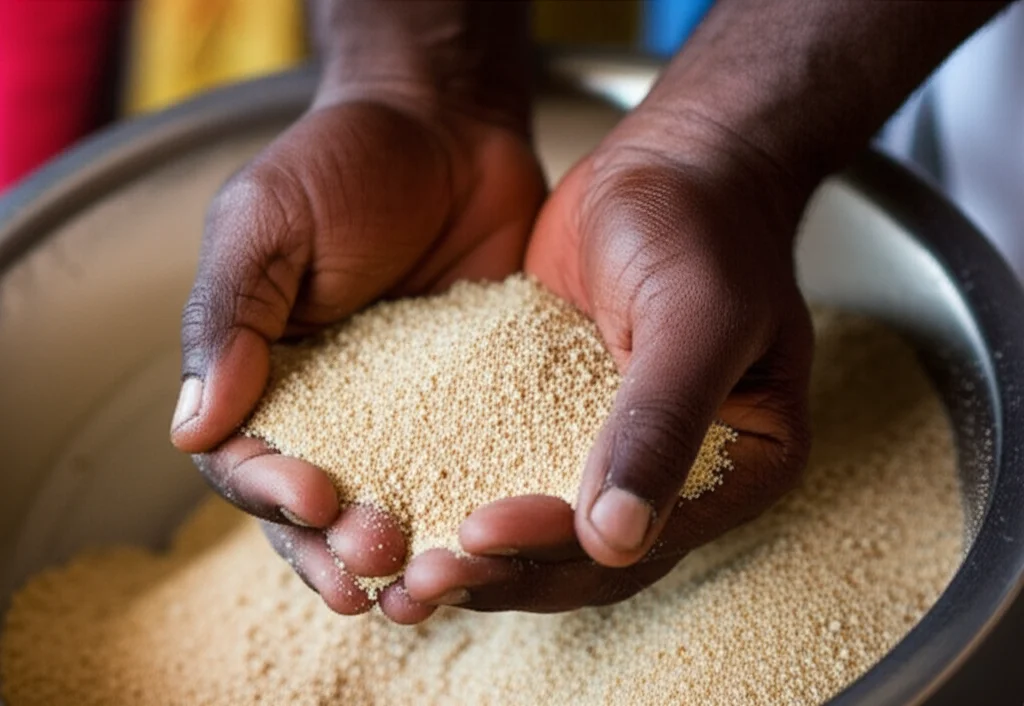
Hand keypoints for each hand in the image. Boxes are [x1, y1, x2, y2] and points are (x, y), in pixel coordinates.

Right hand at [170, 93, 544, 621]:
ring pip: (394, 506)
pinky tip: (494, 540)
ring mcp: (406, 413)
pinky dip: (475, 511)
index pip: (246, 461)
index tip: (315, 499)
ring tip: (428, 581)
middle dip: (337, 547)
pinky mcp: (476, 404)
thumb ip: (230, 318)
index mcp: (264, 375)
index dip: (271, 494)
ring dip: (404, 553)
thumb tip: (193, 427)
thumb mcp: (266, 223)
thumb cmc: (345, 160)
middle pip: (318, 511)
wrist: (448, 127)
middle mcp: (331, 409)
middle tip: (376, 560)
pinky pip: (473, 468)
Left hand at [402, 110, 814, 612]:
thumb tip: (616, 540)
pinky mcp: (560, 419)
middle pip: (589, 555)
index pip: (646, 537)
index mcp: (742, 466)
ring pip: (545, 529)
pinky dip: (462, 494)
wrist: (671, 160)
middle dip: (505, 573)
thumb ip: (661, 423)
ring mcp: (617, 451)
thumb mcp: (693, 316)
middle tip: (420, 581)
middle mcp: (681, 475)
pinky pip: (513, 472)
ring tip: (396, 572)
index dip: (560, 549)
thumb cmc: (702, 222)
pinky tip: (400, 510)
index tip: (479, 533)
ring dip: (475, 555)